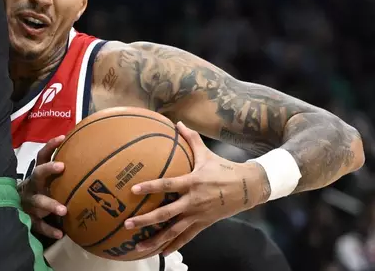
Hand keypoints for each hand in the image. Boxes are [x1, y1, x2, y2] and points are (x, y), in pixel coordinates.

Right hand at [18, 135, 66, 238]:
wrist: (15, 210)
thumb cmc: (41, 192)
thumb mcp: (47, 181)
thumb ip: (61, 173)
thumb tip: (89, 157)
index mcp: (38, 175)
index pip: (42, 156)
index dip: (50, 146)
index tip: (62, 138)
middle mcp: (32, 186)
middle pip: (37, 174)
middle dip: (48, 169)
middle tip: (62, 166)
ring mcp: (30, 202)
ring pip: (38, 202)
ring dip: (50, 204)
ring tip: (64, 210)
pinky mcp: (30, 219)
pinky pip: (39, 225)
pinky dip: (49, 229)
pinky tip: (61, 234)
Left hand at [123, 122, 267, 255]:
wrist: (247, 188)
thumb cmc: (223, 169)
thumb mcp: (207, 153)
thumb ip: (191, 138)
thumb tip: (178, 122)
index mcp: (192, 182)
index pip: (167, 184)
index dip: (150, 187)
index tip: (133, 190)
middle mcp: (193, 201)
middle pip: (166, 214)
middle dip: (146, 220)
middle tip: (128, 224)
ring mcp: (197, 215)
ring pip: (173, 231)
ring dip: (155, 239)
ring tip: (138, 246)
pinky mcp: (203, 224)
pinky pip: (186, 238)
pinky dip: (173, 246)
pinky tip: (160, 253)